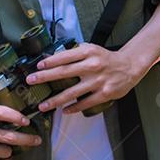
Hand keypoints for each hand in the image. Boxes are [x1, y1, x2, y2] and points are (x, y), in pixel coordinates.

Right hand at [0, 105, 40, 159]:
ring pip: (7, 152)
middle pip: (8, 137)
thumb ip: (2, 114)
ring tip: (5, 147)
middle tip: (37, 139)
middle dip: (27, 139)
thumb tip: (27, 120)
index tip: (27, 121)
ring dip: (10, 151)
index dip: (15, 116)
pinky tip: (1, 157)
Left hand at [27, 43, 142, 114]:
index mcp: (88, 52)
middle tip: (31, 81)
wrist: (128, 66)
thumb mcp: (91, 48)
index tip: (38, 66)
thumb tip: (54, 57)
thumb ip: (75, 52)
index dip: (50, 62)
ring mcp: (98, 81)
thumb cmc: (105, 58)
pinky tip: (64, 111)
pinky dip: (73, 108)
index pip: (65, 57)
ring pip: (72, 92)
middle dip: (46, 77)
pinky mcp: (104, 94)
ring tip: (43, 105)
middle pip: (64, 72)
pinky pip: (85, 103)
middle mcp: (92, 66)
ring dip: (55, 100)